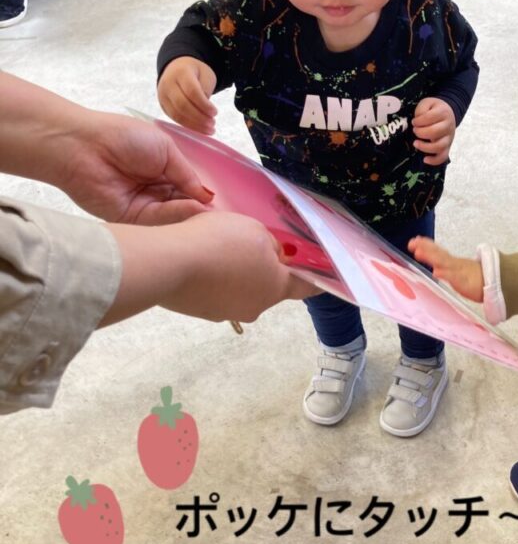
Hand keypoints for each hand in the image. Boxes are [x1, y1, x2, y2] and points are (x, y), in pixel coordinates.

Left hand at [58, 112, 213, 224]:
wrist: (84, 146)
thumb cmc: (123, 137)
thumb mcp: (166, 150)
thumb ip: (187, 174)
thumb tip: (207, 196)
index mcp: (163, 171)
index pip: (189, 188)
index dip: (203, 195)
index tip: (221, 202)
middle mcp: (154, 190)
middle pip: (183, 204)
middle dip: (200, 208)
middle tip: (221, 212)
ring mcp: (143, 205)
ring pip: (173, 214)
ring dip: (191, 213)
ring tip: (208, 210)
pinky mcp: (130, 218)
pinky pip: (158, 220)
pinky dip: (176, 215)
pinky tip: (192, 209)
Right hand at [103, 212, 316, 325]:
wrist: (169, 263)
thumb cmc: (220, 243)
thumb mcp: (254, 231)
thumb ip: (269, 245)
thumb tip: (270, 256)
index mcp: (276, 288)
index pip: (305, 287)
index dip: (315, 278)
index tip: (324, 275)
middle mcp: (255, 307)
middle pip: (269, 286)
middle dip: (264, 268)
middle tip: (249, 244)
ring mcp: (225, 312)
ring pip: (240, 288)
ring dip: (236, 272)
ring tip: (217, 248)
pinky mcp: (200, 311)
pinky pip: (216, 291)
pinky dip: (213, 277)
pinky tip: (200, 260)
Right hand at [157, 56, 217, 135]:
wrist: (178, 68)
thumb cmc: (195, 73)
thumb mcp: (205, 75)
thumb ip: (205, 91)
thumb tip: (204, 111)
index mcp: (181, 72)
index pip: (192, 92)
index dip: (204, 105)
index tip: (215, 112)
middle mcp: (168, 84)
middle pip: (182, 105)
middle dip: (199, 117)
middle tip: (213, 124)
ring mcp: (163, 95)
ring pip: (177, 114)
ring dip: (194, 125)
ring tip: (209, 129)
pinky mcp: (163, 106)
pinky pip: (175, 118)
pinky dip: (188, 125)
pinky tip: (199, 129)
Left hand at [408, 236, 482, 300]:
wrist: (494, 283)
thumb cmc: (475, 278)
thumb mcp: (457, 270)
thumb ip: (446, 266)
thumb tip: (435, 266)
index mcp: (452, 261)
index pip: (438, 250)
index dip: (426, 244)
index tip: (415, 239)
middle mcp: (454, 263)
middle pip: (438, 253)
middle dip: (425, 248)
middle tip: (412, 243)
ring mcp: (459, 271)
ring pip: (444, 262)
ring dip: (431, 257)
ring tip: (418, 253)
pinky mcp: (465, 282)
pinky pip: (454, 277)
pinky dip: (445, 274)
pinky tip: (436, 272)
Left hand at [412, 97, 455, 165]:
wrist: (448, 112)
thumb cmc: (434, 109)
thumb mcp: (427, 102)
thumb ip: (421, 109)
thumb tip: (418, 121)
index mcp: (443, 112)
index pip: (430, 118)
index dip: (418, 121)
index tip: (414, 122)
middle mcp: (448, 125)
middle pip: (435, 132)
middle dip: (420, 132)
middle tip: (414, 130)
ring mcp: (449, 137)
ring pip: (439, 146)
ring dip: (425, 147)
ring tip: (415, 143)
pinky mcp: (447, 146)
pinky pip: (443, 157)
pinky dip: (434, 160)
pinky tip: (425, 159)